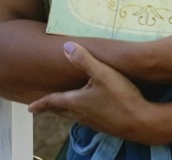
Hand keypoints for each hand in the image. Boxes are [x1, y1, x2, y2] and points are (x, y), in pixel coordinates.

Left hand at [28, 42, 155, 141]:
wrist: (142, 123)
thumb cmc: (120, 97)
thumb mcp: (102, 73)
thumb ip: (84, 60)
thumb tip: (66, 46)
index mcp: (76, 102)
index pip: (53, 102)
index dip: (41, 104)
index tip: (29, 108)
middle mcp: (82, 114)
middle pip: (61, 111)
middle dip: (50, 109)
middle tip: (41, 108)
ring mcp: (94, 122)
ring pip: (74, 117)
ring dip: (65, 112)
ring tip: (62, 109)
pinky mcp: (106, 126)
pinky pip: (86, 119)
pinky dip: (80, 114)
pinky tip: (89, 112)